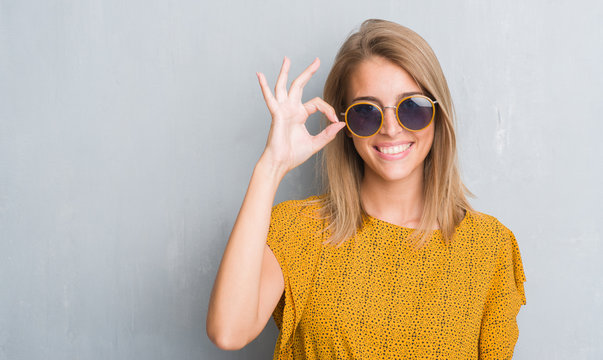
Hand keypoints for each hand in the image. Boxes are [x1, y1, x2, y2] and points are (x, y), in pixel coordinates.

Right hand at [256, 56, 345, 175]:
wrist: (281, 163)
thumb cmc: (294, 155)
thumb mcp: (316, 143)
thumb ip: (328, 133)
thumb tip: (341, 123)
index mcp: (300, 115)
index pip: (317, 103)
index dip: (328, 109)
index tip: (335, 119)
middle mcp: (291, 109)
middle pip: (300, 85)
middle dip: (308, 72)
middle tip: (317, 60)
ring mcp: (282, 110)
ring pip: (284, 86)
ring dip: (285, 72)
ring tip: (287, 59)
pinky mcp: (276, 114)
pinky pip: (270, 98)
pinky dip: (264, 87)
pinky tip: (260, 75)